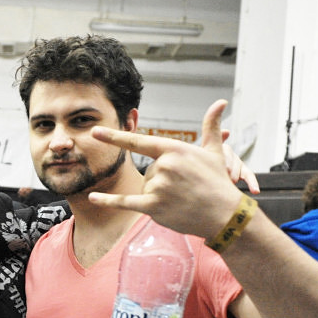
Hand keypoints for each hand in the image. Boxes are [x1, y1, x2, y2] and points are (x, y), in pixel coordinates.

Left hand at [88, 99, 253, 239]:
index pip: (139, 142)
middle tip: (184, 187)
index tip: (95, 131)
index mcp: (175, 150)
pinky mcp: (154, 207)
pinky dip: (109, 201)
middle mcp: (164, 167)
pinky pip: (126, 202)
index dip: (115, 137)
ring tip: (180, 199)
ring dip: (157, 194)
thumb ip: (211, 126)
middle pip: (147, 171)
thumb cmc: (219, 182)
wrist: (224, 215)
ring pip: (144, 187)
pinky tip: (93, 198)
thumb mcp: (215, 151)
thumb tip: (220, 102)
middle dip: (162, 179)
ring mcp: (158, 188)